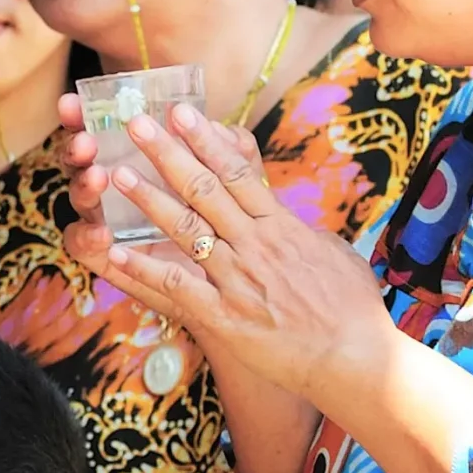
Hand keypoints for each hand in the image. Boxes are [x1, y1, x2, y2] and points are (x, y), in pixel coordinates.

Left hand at [59, 102, 393, 395]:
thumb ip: (307, 234)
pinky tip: (115, 255)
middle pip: (204, 189)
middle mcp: (255, 245)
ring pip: (185, 230)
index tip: (180, 113)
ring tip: (115, 175)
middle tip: (135, 125)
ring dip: (148, 201)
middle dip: (167, 154)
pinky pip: (178, 285)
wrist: (356, 360)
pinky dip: (145, 269)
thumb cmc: (354, 311)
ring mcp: (238, 279)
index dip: (205, 140)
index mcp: (282, 227)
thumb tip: (294, 225)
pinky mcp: (224, 316)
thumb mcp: (337, 256)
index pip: (237, 173)